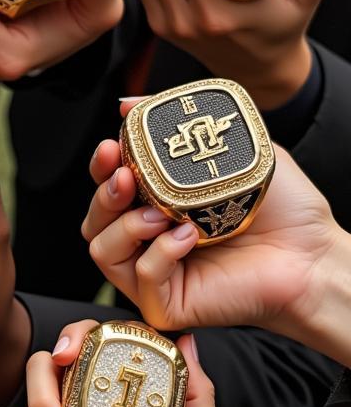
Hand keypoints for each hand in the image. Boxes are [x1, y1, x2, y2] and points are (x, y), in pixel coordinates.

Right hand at [81, 102, 338, 345]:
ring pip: (101, 249)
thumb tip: (128, 103)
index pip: (108, 186)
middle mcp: (147, 239)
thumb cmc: (281, 210)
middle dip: (102, 195)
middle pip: (93, 219)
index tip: (110, 147)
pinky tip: (188, 238)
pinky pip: (140, 275)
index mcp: (155, 204)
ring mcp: (153, 273)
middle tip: (124, 177)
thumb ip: (182, 127)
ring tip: (160, 215)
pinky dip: (158, 254)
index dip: (101, 167)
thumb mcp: (231, 150)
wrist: (313, 255)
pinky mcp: (164, 303)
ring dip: (124, 226)